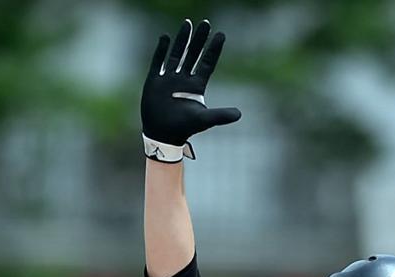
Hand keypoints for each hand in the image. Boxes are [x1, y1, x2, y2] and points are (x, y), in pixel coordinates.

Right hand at [141, 19, 241, 162]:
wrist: (162, 134)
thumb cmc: (184, 128)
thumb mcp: (204, 120)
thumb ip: (220, 116)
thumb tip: (239, 114)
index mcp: (196, 86)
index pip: (207, 63)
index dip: (213, 50)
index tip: (220, 35)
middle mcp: (184, 79)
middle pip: (193, 54)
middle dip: (199, 39)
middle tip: (206, 24)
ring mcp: (169, 79)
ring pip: (177, 54)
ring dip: (182, 40)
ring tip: (188, 24)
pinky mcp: (155, 81)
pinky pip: (158, 62)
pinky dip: (161, 50)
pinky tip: (166, 37)